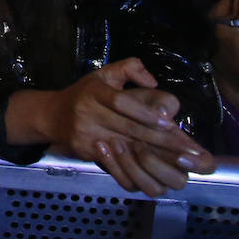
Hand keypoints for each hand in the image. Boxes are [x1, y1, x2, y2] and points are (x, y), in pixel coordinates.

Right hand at [41, 58, 214, 194]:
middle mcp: (88, 113)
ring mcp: (85, 134)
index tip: (169, 123)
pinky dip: (134, 167)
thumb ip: (130, 67)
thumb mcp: (104, 73)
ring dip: (152, 157)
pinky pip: (112, 161)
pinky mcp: (84, 150)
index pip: (120, 102)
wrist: (52, 115)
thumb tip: (152, 81)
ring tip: (177, 163)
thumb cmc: (84, 93)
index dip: (145, 113)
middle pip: (127, 128)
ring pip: (123, 147)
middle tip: (186, 151)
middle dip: (159, 141)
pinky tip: (153, 171)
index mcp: (94, 92)